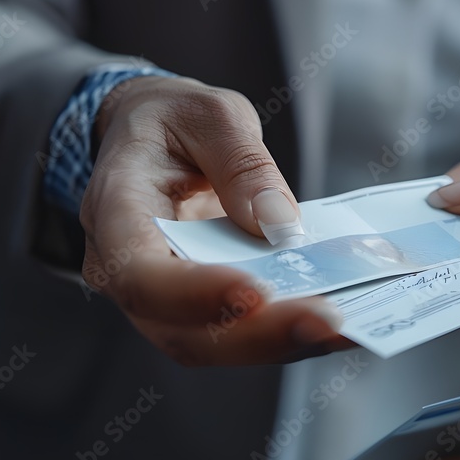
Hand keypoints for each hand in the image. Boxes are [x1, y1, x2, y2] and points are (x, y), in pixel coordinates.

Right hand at [79, 76, 349, 365]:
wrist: (156, 137)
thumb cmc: (173, 121)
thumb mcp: (209, 114)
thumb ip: (242, 163)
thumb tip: (277, 223)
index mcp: (115, 213)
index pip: (139, 274)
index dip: (194, 294)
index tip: (256, 291)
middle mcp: (128, 271)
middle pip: (182, 331)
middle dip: (258, 335)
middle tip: (327, 320)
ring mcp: (162, 299)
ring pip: (214, 345)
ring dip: (281, 343)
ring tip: (344, 328)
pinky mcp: (201, 307)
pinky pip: (240, 333)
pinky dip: (288, 333)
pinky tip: (340, 325)